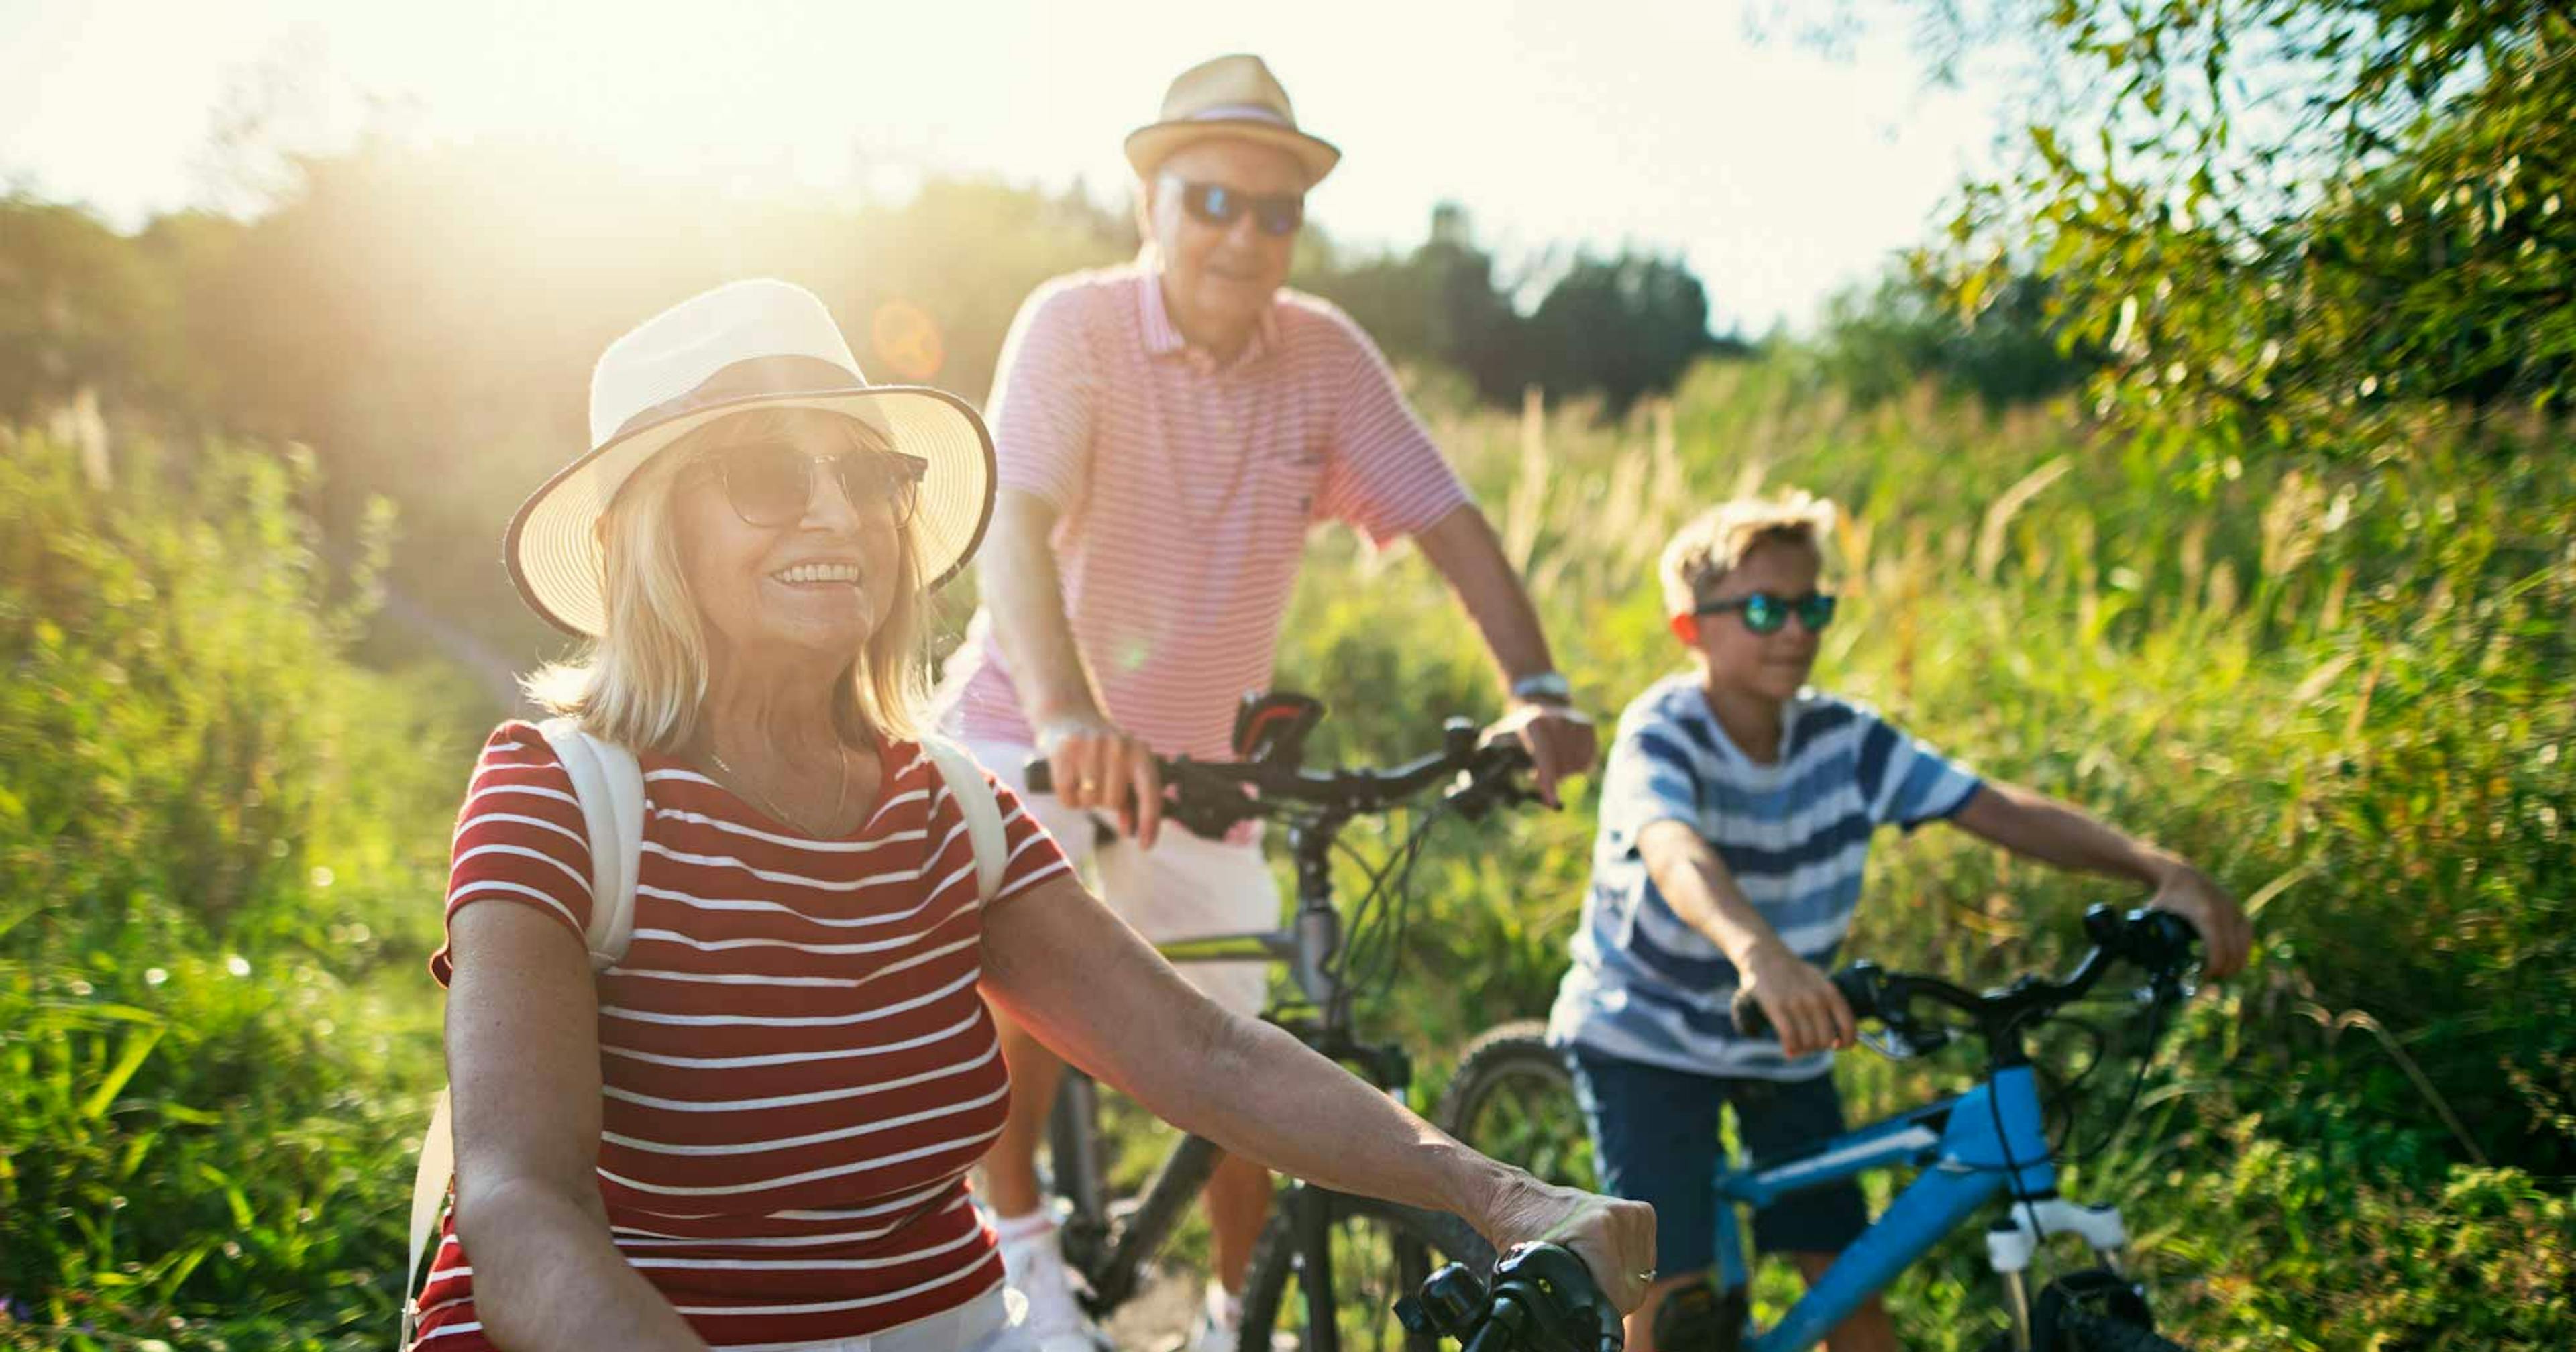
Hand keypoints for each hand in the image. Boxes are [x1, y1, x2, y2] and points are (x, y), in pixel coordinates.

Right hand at [1037, 716, 1163, 848]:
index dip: (1150, 823)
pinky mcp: (1065, 750)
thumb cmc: (1101, 751)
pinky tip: (1068, 781)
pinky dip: (1067, 798)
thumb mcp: (1123, 767)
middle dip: (1104, 802)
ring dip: (1084, 800)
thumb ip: (1131, 798)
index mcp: (1140, 752)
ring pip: (1089, 801)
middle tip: (1097, 784)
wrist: (1067, 714)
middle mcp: (1118, 746)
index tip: (1146, 846)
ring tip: (1082, 780)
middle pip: (1113, 802)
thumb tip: (1131, 832)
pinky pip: (1067, 796)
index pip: (1150, 793)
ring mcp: (1091, 746)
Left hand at [1473, 1171, 1657, 1315]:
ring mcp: (1633, 1213)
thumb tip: (1582, 1322)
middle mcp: (1620, 1217)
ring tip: (1590, 1267)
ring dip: (1620, 1280)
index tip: (1581, 1304)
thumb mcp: (1536, 1270)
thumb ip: (1565, 1295)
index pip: (1620, 1295)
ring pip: (1643, 1276)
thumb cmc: (1523, 1236)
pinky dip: (1628, 1265)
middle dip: (1610, 1296)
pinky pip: (1646, 1258)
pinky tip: (1604, 1257)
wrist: (1522, 1200)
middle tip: (1582, 1284)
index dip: (1601, 1309)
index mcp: (1597, 1230)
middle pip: (1634, 1288)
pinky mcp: (1641, 1212)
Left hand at [1489, 699, 1596, 808]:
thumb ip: (1490, 752)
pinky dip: (1578, 767)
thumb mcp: (1501, 735)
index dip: (1548, 781)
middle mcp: (1558, 720)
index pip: (1545, 757)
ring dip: (1564, 773)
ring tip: (1551, 764)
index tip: (1550, 800)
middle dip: (1551, 778)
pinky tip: (1565, 759)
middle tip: (1537, 774)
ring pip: (1576, 765)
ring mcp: (1575, 722)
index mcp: (1535, 723)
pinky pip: (1588, 761)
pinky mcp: (1588, 726)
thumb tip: (1473, 773)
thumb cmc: (1518, 728)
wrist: (1541, 703)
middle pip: (1562, 767)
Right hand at [1738, 941, 1854, 1057]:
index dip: (1846, 1042)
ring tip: (1798, 1045)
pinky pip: (1790, 1038)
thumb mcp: (1819, 981)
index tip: (1838, 1045)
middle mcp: (1816, 998)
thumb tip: (1839, 1034)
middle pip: (1826, 1039)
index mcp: (1830, 992)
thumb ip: (1830, 1004)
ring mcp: (1796, 1002)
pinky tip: (1789, 1050)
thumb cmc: (1793, 973)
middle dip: (1819, 1047)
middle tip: (1810, 1043)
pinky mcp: (1776, 1007)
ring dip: (1804, 1049)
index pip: (1848, 1026)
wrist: (1764, 955)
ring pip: (1808, 1042)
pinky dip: (1791, 1048)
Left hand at [2149, 861, 2250, 977]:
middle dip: (2224, 969)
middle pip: (2232, 951)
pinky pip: (2246, 933)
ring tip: (2224, 972)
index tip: (2203, 978)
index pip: (2218, 951)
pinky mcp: (2237, 908)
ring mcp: (2233, 909)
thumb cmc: (2165, 898)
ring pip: (2243, 943)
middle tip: (2212, 979)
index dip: (2213, 969)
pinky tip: (2237, 958)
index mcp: (2205, 916)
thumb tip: (2141, 963)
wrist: (2180, 875)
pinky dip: (2243, 947)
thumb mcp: (2155, 917)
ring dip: (2236, 961)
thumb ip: (2149, 937)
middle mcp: (2223, 912)